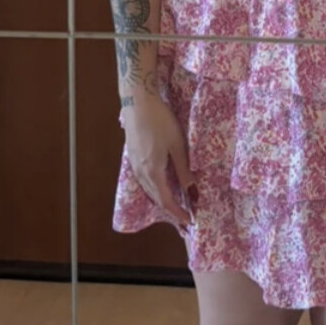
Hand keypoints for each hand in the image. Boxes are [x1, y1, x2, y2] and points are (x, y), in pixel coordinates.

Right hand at [122, 96, 195, 227]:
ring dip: (162, 201)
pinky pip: (144, 181)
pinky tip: (162, 187)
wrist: (137, 102)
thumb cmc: (160, 121)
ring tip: (176, 207)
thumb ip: (183, 170)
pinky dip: (155, 190)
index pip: (166, 201)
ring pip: (149, 190)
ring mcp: (134, 165)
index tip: (189, 222)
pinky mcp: (133, 157)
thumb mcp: (177, 145)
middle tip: (184, 220)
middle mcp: (141, 172)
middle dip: (171, 211)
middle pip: (156, 198)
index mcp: (152, 171)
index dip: (178, 213)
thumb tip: (192, 192)